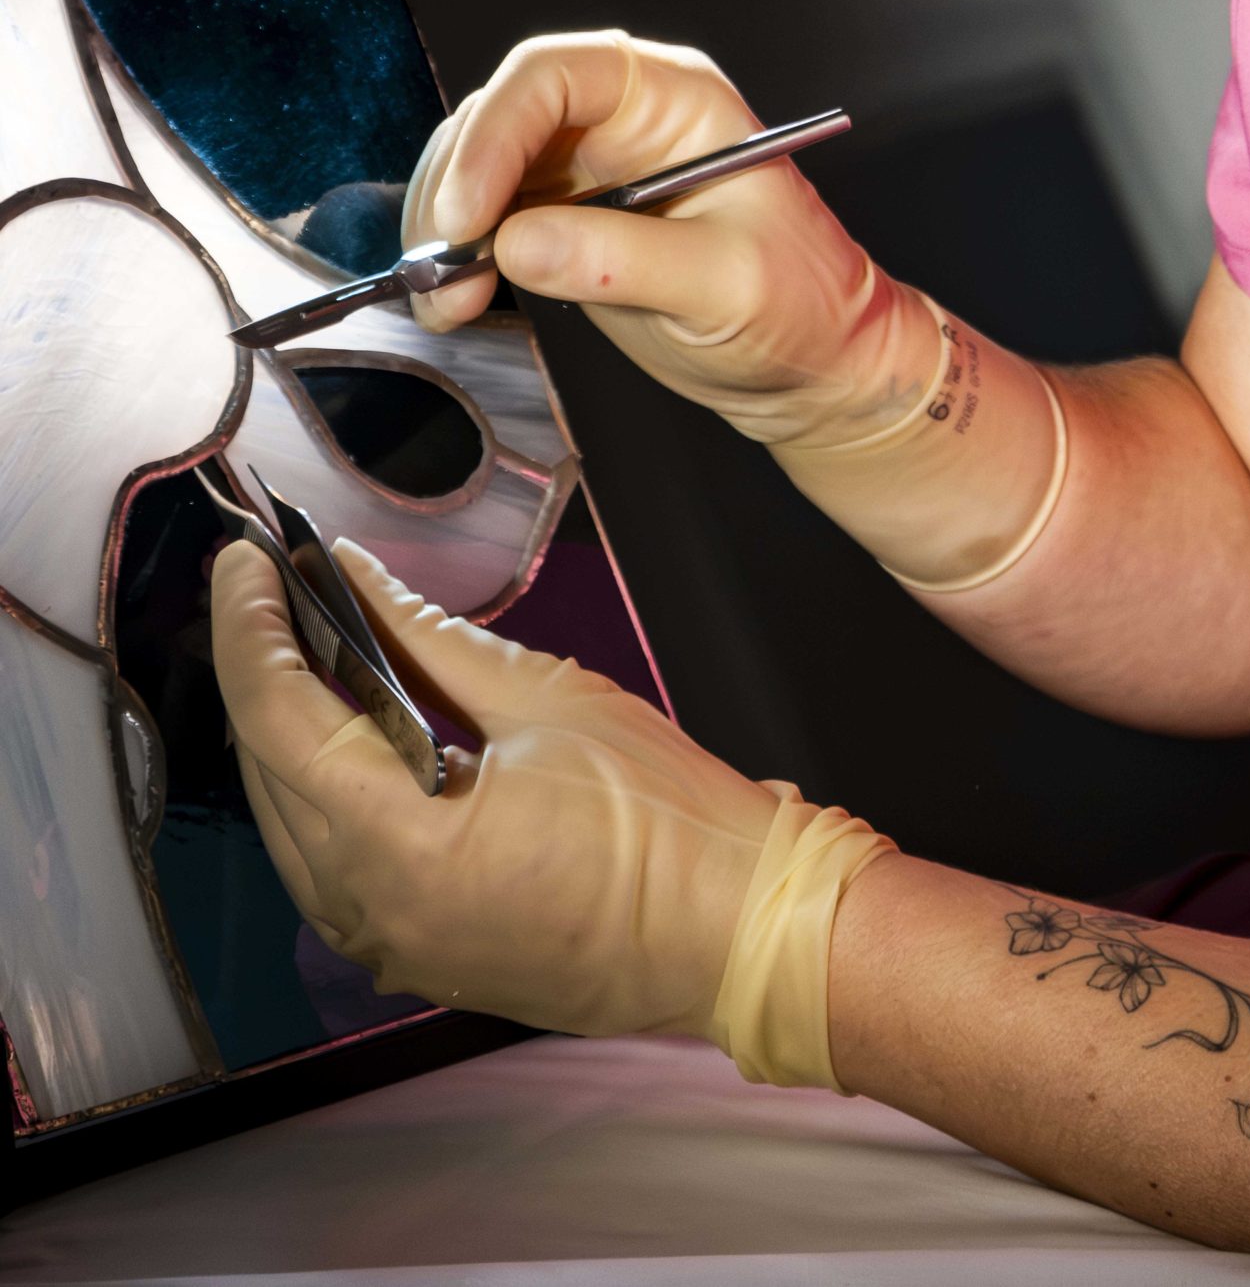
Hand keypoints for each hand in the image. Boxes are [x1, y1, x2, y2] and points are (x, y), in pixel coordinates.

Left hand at [210, 534, 889, 1075]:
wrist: (740, 931)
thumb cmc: (667, 820)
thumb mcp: (545, 698)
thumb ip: (429, 637)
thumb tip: (355, 577)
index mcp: (400, 847)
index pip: (279, 718)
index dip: (248, 626)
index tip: (244, 558)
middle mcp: (372, 912)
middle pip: (267, 773)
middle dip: (259, 667)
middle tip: (267, 581)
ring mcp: (391, 946)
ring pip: (290, 825)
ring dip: (287, 732)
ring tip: (303, 639)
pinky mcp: (419, 955)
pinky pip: (333, 867)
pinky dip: (326, 790)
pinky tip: (349, 729)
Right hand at [403, 32, 936, 449]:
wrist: (813, 366)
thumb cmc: (800, 306)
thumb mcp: (726, 284)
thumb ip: (623, 260)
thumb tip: (516, 244)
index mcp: (673, 100)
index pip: (557, 75)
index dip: (497, 133)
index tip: (469, 215)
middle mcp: (619, 119)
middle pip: (500, 117)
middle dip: (457, 191)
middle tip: (443, 274)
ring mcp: (585, 169)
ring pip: (478, 166)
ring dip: (444, 230)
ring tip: (447, 306)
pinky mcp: (563, 221)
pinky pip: (485, 218)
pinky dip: (455, 259)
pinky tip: (453, 307)